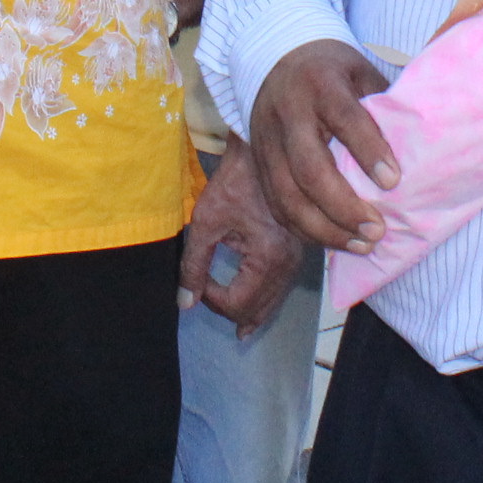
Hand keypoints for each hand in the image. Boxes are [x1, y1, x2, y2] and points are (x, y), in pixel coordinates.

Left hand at [179, 149, 302, 336]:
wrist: (264, 153)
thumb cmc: (233, 183)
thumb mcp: (206, 221)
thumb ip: (194, 264)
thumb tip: (185, 303)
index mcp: (269, 257)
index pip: (238, 304)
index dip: (212, 300)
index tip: (198, 280)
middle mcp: (289, 265)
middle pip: (257, 310)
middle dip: (229, 310)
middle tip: (205, 297)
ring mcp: (297, 261)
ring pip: (272, 303)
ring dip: (249, 312)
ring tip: (235, 328)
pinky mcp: (298, 253)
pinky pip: (280, 289)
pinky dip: (264, 301)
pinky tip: (254, 313)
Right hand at [245, 39, 397, 252]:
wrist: (274, 60)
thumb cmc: (331, 71)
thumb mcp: (360, 72)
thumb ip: (381, 107)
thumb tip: (418, 151)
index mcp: (320, 84)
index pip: (344, 118)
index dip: (368, 150)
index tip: (393, 181)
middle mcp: (287, 114)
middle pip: (309, 168)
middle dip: (344, 207)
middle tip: (378, 230)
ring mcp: (267, 142)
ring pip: (288, 196)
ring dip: (325, 229)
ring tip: (362, 245)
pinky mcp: (259, 165)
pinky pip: (277, 206)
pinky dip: (305, 230)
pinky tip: (335, 241)